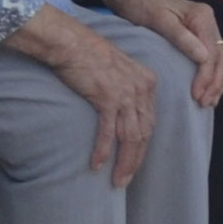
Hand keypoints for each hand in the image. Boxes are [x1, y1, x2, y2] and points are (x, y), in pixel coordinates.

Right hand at [9, 9, 161, 183]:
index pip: (150, 122)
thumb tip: (123, 113)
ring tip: (117, 180)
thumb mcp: (119, 71)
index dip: (143, 146)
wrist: (72, 43)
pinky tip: (97, 165)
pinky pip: (108, 131)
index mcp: (148, 83)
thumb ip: (127, 90)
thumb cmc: (90, 56)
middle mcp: (141, 89)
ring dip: (124, 162)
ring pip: (130, 137)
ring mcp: (126, 94)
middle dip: (135, 160)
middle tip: (125, 179)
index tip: (134, 163)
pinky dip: (104, 150)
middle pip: (143, 133)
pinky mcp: (107, 98)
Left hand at [90, 0, 222, 102]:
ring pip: (219, 59)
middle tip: (203, 102)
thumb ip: (182, 38)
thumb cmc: (141, 5)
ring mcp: (203, 29)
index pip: (212, 52)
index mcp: (202, 16)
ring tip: (207, 102)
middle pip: (220, 57)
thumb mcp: (159, 20)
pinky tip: (206, 90)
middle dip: (214, 82)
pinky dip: (210, 75)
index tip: (197, 95)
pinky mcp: (196, 36)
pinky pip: (210, 59)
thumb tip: (204, 58)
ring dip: (216, 81)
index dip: (207, 76)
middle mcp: (208, 22)